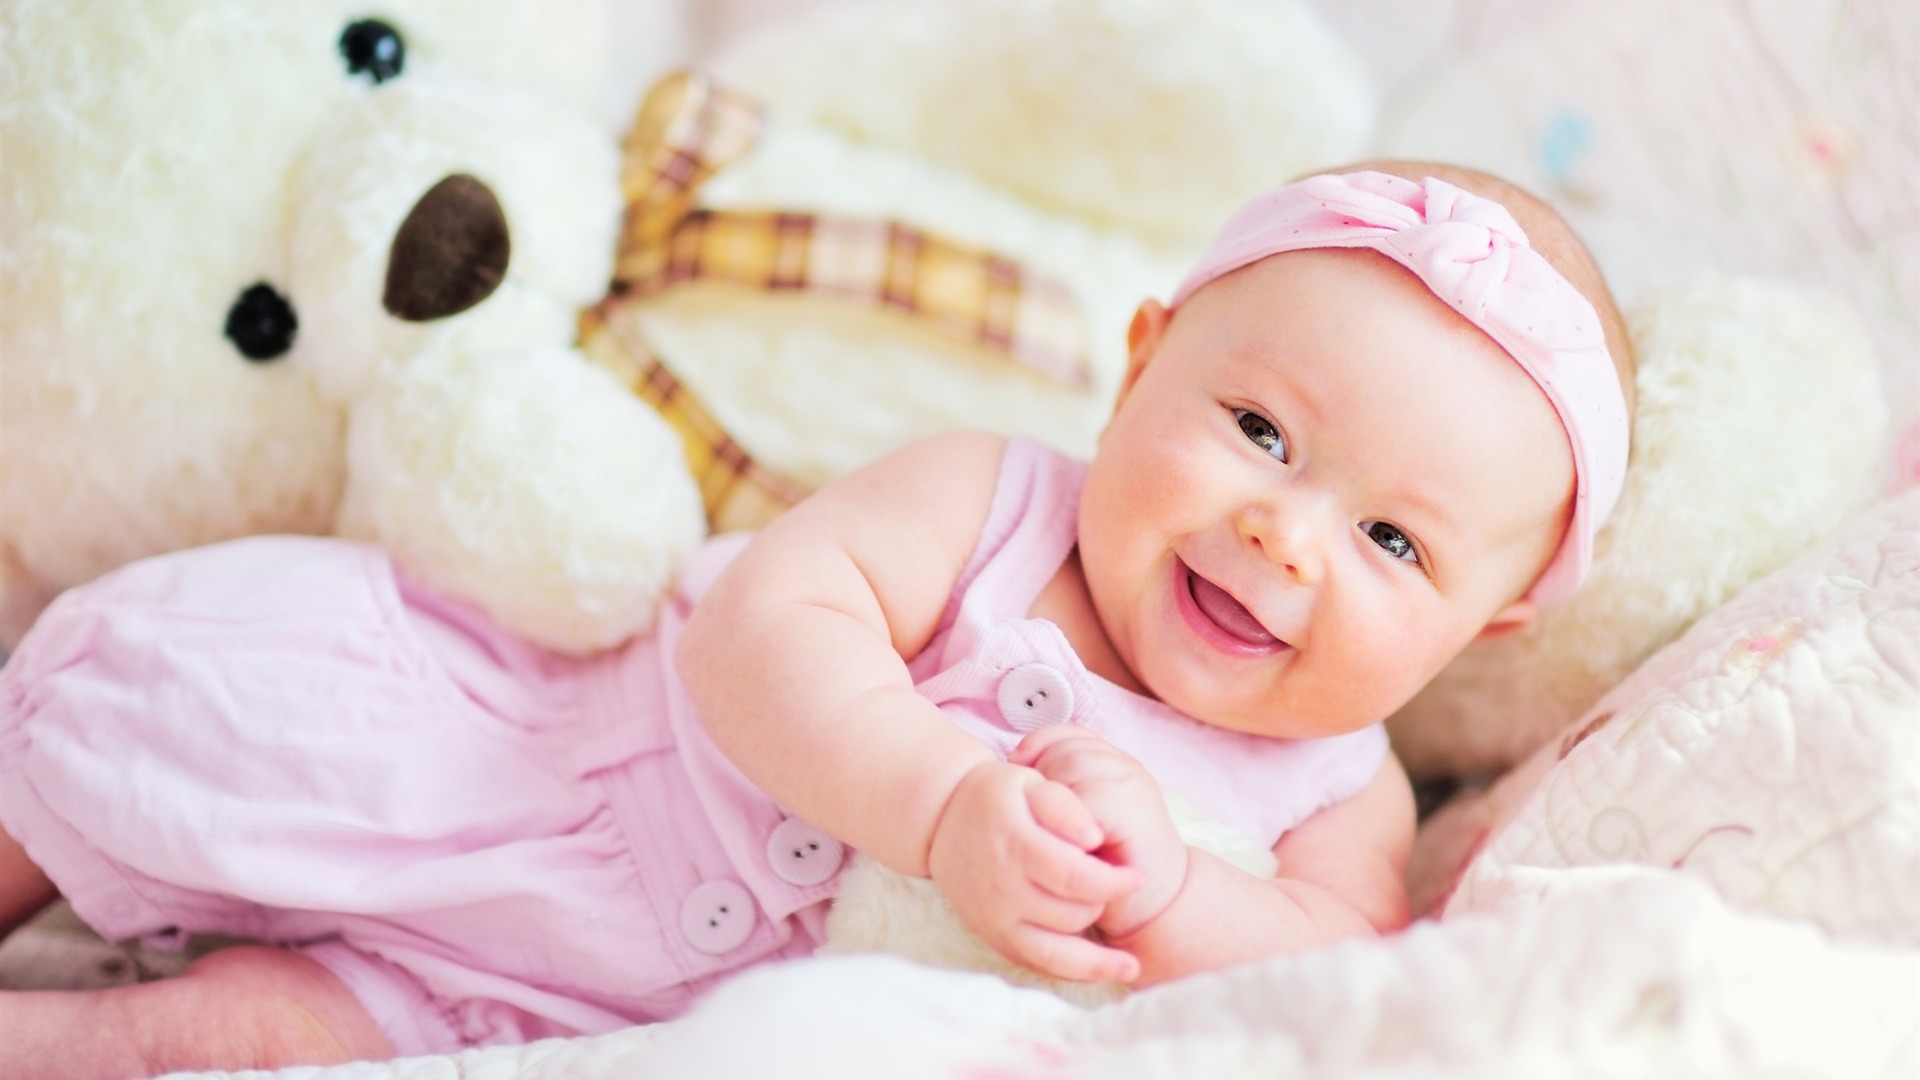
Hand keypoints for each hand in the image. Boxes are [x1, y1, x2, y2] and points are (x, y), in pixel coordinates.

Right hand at [926, 759, 1142, 982]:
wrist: (940, 820)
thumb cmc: (995, 796)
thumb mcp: (1029, 782)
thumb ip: (1064, 805)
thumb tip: (1095, 837)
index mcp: (1015, 845)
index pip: (1075, 876)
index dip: (1114, 881)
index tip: (1137, 876)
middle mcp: (1002, 889)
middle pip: (1071, 915)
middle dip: (1104, 904)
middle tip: (1119, 892)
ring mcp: (995, 919)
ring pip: (1056, 953)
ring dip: (1095, 957)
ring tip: (1127, 962)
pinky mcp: (993, 937)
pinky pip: (1036, 965)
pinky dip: (1069, 972)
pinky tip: (1100, 972)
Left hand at [1010, 726, 1187, 940]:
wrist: (1155, 904)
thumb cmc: (1107, 867)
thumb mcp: (1077, 821)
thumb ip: (1059, 790)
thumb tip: (1012, 765)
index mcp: (1112, 764)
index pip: (1067, 734)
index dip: (1037, 746)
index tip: (1016, 772)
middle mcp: (1126, 769)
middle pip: (1065, 748)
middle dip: (1041, 776)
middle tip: (1037, 817)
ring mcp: (1133, 787)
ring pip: (1073, 767)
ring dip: (1053, 799)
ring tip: (1053, 833)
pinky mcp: (1135, 813)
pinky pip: (1086, 799)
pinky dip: (1068, 822)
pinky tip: (1066, 848)